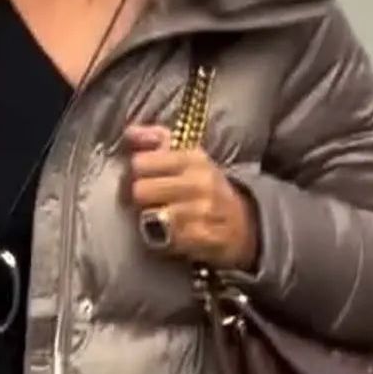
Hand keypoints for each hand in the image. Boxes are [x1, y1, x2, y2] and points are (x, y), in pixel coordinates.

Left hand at [123, 124, 257, 270]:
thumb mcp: (187, 156)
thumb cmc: (205, 187)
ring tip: (159, 221)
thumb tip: (130, 132)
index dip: (133, 174)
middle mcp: (198, 183)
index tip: (139, 180)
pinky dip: (163, 241)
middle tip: (146, 204)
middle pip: (140, 191)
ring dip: (149, 222)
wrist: (242, 223)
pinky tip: (171, 236)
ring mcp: (201, 212)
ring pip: (149, 217)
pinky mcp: (201, 238)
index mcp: (192, 158)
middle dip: (138, 200)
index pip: (141, 163)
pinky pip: (163, 241)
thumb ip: (156, 140)